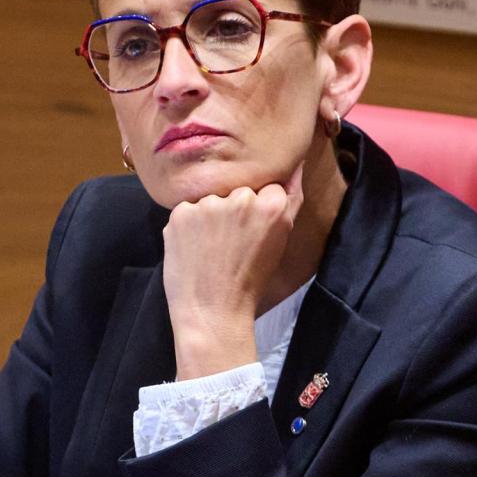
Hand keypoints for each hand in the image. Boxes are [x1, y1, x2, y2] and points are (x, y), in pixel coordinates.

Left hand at [162, 164, 303, 379]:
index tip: (252, 230)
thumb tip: (295, 165)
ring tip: (211, 248)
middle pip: (238, 190)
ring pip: (211, 198)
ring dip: (210, 215)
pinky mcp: (181, 213)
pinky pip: (187, 209)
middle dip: (234, 209)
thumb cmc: (250, 281)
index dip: (258, 208)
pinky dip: (189, 225)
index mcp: (272, 206)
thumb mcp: (281, 241)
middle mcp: (241, 199)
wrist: (213, 312)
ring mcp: (208, 204)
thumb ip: (291, 199)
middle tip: (230, 243)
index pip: (266, 185)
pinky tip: (194, 248)